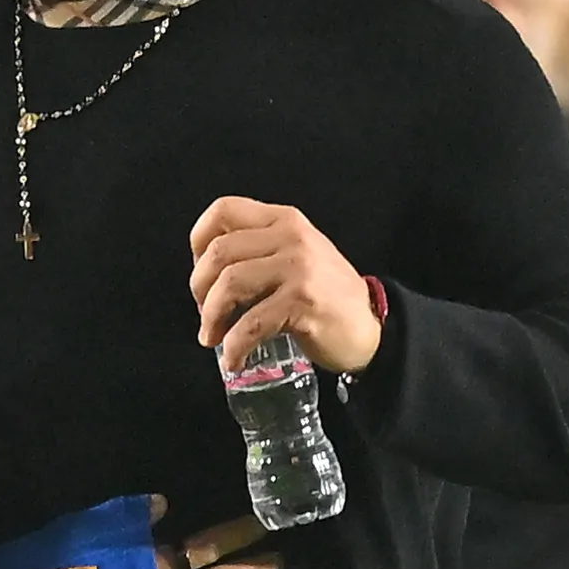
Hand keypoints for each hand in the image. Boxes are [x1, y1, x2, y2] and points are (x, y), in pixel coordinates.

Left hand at [190, 197, 377, 377]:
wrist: (370, 326)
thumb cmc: (325, 295)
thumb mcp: (296, 256)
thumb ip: (259, 251)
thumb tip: (206, 274)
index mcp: (284, 220)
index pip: (224, 210)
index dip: (199, 241)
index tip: (199, 273)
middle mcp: (291, 236)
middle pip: (219, 252)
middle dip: (199, 289)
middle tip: (204, 314)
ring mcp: (299, 268)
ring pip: (229, 284)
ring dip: (211, 317)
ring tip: (213, 337)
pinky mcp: (303, 302)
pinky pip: (251, 324)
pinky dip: (235, 346)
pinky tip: (235, 359)